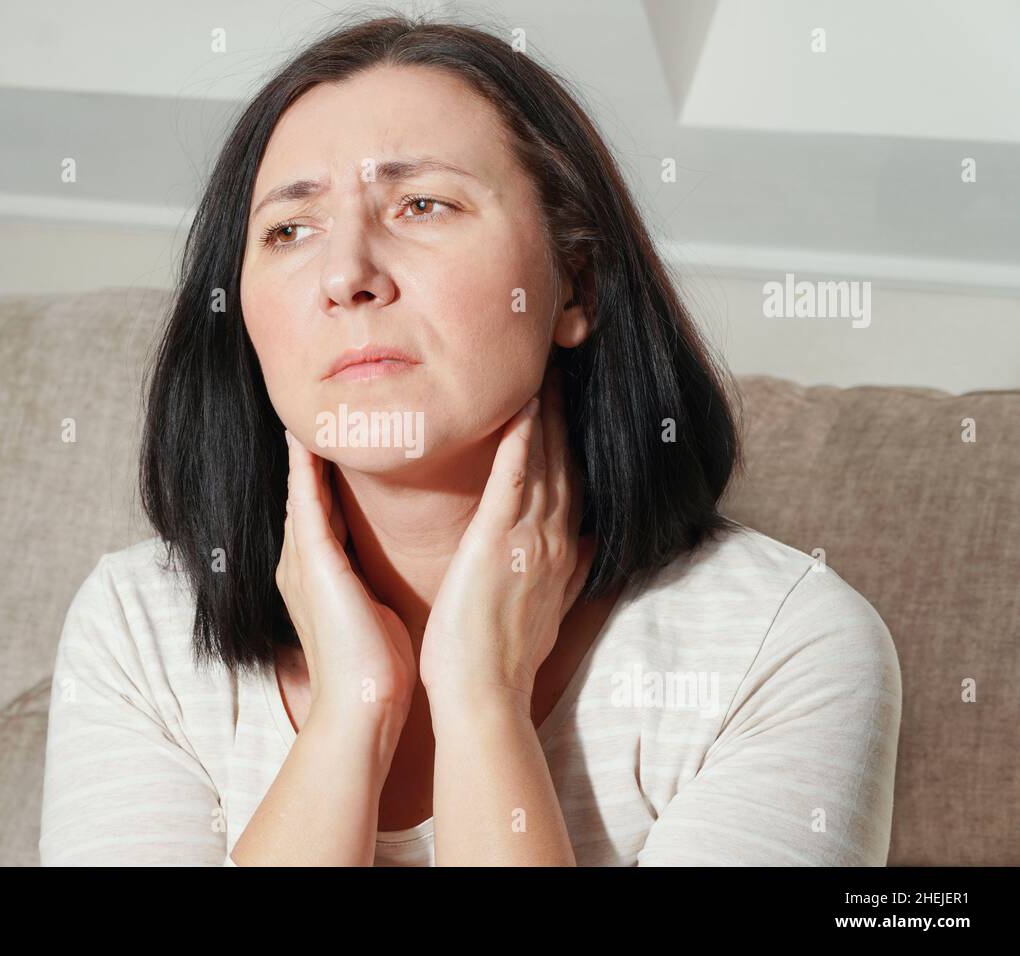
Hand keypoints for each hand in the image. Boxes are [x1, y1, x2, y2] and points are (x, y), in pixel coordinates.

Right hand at [275, 429, 416, 725]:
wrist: (363, 706)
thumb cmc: (377, 669)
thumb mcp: (373, 612)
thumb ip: (370, 584)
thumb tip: (387, 571)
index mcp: (319, 576)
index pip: (321, 513)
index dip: (324, 477)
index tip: (341, 441)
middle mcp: (302, 565)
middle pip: (305, 497)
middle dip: (309, 458)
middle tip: (318, 413)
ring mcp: (301, 563)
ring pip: (301, 493)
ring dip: (306, 454)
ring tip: (310, 415)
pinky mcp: (312, 565)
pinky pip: (305, 504)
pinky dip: (305, 471)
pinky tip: (304, 441)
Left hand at [418, 368, 593, 708]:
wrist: (483, 696)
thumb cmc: (499, 659)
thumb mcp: (545, 611)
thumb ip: (564, 574)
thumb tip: (584, 552)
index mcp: (561, 555)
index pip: (572, 484)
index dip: (572, 442)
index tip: (569, 405)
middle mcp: (554, 540)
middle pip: (566, 461)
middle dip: (565, 413)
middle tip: (564, 367)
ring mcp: (531, 539)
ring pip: (546, 459)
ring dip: (547, 411)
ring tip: (547, 367)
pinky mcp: (499, 541)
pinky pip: (515, 476)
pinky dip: (522, 438)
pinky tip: (524, 403)